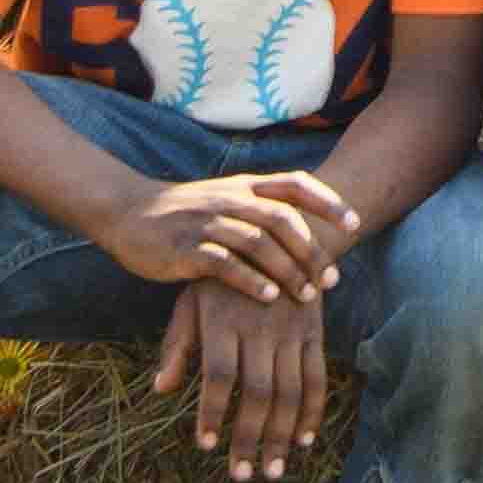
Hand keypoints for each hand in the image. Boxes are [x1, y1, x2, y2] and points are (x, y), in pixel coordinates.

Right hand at [103, 164, 358, 305]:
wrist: (127, 213)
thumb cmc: (184, 214)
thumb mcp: (225, 199)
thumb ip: (260, 208)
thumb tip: (307, 230)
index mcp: (244, 186)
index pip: (295, 184)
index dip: (328, 201)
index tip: (354, 224)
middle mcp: (229, 199)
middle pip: (282, 218)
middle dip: (312, 250)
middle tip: (332, 279)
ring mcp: (207, 222)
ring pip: (258, 242)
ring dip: (287, 270)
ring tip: (307, 296)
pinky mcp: (185, 248)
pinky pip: (224, 264)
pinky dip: (250, 281)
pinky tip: (269, 299)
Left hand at [153, 280, 328, 482]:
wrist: (279, 235)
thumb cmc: (222, 276)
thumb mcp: (191, 301)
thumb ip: (178, 344)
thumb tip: (161, 388)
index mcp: (224, 320)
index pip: (219, 374)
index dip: (212, 411)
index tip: (204, 444)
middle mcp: (261, 328)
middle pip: (258, 391)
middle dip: (250, 437)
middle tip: (242, 475)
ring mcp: (292, 331)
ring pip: (290, 392)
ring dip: (281, 436)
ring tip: (272, 471)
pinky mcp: (314, 333)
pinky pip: (316, 378)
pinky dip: (312, 412)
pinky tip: (302, 441)